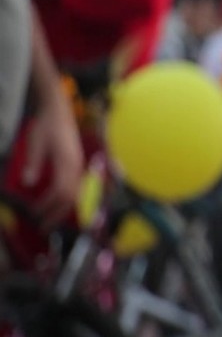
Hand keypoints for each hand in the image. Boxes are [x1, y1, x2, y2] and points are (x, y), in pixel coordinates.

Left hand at [22, 84, 84, 227]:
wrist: (58, 110)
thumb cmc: (46, 125)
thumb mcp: (35, 142)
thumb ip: (34, 163)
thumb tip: (28, 183)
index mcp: (67, 162)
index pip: (60, 191)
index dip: (48, 205)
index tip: (34, 214)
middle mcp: (76, 166)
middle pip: (71, 196)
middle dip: (57, 213)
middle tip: (43, 227)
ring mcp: (78, 165)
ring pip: (75, 193)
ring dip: (63, 209)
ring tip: (50, 219)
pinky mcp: (76, 164)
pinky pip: (75, 187)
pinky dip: (67, 199)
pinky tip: (57, 202)